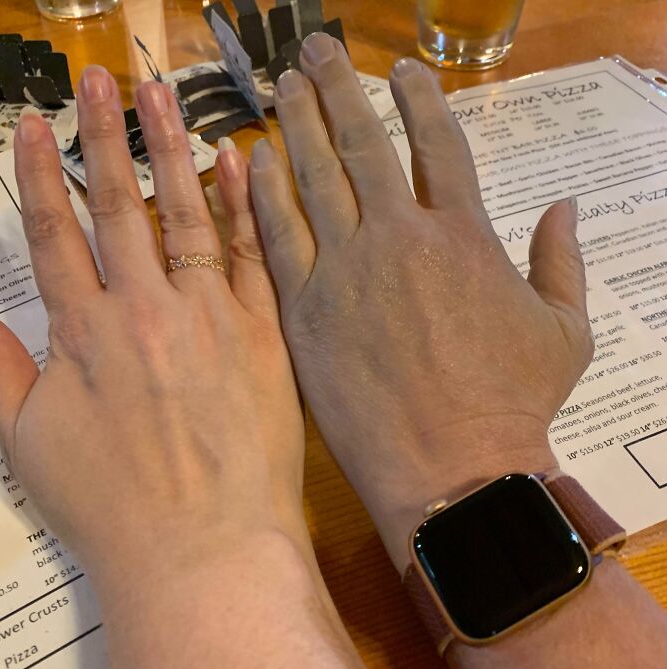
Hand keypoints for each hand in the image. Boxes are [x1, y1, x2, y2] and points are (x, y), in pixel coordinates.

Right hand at [0, 66, 306, 591]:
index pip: (56, 234)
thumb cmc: (116, 509)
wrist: (204, 548)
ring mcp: (208, 318)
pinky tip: (235, 163)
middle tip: (101, 82)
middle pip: (118, 208)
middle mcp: (143, 312)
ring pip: (185, 216)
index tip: (41, 127)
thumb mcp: (32, 448)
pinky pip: (249, 257)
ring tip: (160, 99)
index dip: (44, 175)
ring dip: (170, 151)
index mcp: (83, 335)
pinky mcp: (262, 335)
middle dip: (105, 138)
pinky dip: (241, 207)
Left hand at [249, 35, 592, 571]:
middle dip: (337, 88)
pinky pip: (276, 237)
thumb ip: (564, 261)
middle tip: (316, 50)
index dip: (417, 98)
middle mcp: (399, 236)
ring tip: (281, 87)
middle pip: (361, 143)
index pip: (437, 143)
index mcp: (464, 234)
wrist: (451, 470)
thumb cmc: (512, 406)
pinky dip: (262, 193)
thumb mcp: (564, 332)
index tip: (400, 71)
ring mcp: (345, 271)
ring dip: (295, 125)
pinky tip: (251, 160)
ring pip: (313, 177)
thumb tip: (565, 206)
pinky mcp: (302, 311)